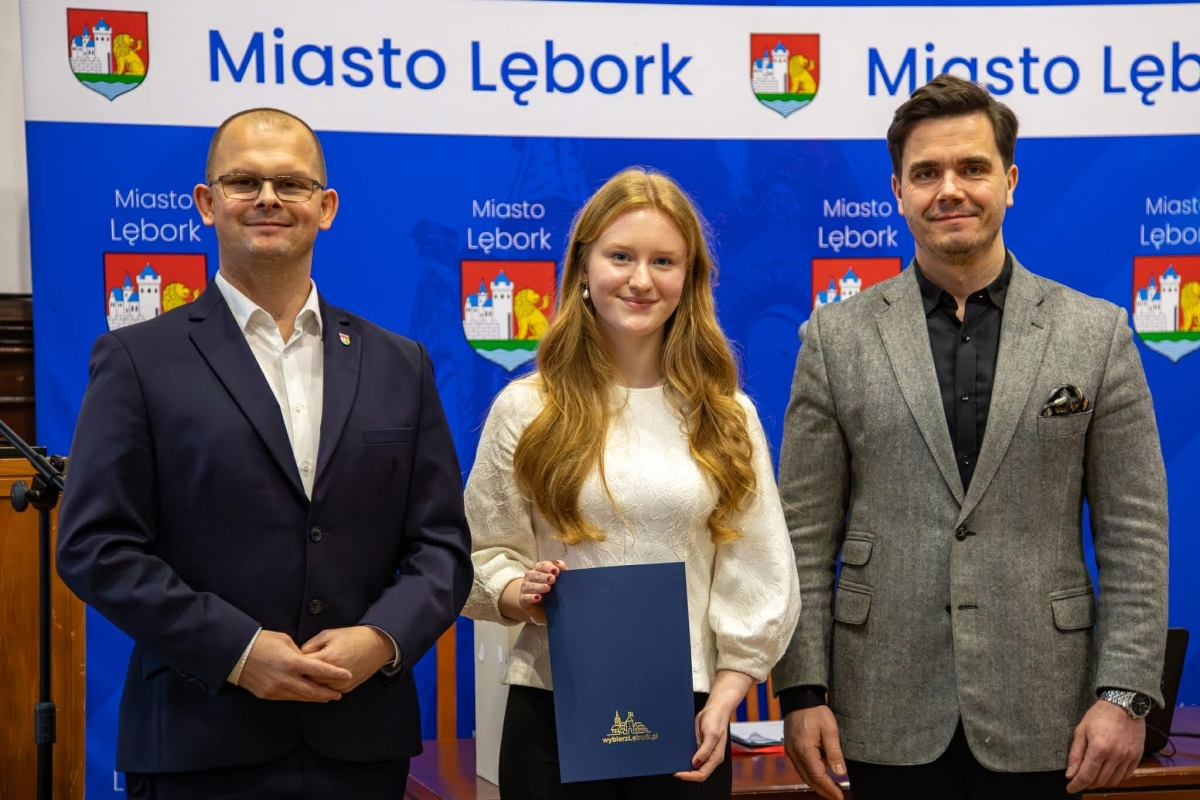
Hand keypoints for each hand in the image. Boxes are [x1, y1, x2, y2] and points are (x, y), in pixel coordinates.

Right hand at [236, 629, 352, 701]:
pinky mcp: (268, 695)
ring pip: (301, 697)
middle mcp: (286, 679)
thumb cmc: (262, 641)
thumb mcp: (285, 641)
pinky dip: (300, 697)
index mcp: (292, 662)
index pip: (320, 670)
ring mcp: (276, 689)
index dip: (336, 674)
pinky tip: (306, 696)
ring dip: (315, 697)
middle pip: (313, 690)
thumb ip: (300, 654)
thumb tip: (307, 662)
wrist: (236, 654)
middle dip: (328, 693)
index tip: (348, 676)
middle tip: (340, 694)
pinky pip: (288, 698)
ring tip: (326, 697)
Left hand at [300, 626, 396, 693]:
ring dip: (310, 684)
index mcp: (328, 658)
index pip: (302, 666)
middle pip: (308, 681)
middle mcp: (334, 675)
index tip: (290, 661)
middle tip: (293, 672)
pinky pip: (329, 690)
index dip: (295, 664)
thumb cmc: (352, 636)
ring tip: (303, 677)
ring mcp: (341, 684)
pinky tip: (317, 681)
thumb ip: (310, 645)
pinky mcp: (347, 689)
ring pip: (317, 689)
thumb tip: (298, 656)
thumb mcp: (328, 634)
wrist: (377, 644)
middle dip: (300, 676)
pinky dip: (322, 686)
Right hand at [499, 560, 564, 624]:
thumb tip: (558, 564)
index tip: (557, 571)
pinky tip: (538, 598)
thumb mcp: (559, 581)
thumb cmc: (552, 592)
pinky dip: (531, 597)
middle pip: (535, 574)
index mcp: (538, 570)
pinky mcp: (522, 600)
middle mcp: (530, 577)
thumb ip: (561, 570)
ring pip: (529, 585)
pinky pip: (525, 597)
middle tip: (552, 579)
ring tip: (547, 588)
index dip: (548, 567)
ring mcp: (525, 588)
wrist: (543, 609)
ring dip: (539, 586)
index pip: (542, 565)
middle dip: (544, 576)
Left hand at [675, 670, 752, 782]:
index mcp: (715, 757)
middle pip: (696, 772)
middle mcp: (709, 757)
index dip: (689, 776)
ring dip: (683, 766)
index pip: (702, 774)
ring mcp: (703, 752)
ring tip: (672, 763)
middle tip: (672, 769)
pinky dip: (682, 757)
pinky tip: (675, 754)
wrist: (714, 708)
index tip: (678, 773)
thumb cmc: (717, 720)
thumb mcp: (712, 734)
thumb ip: (705, 750)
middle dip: (684, 773)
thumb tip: (695, 764)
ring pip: (692, 765)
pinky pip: (690, 755)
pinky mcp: (698, 746)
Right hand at [783, 706, 845, 799]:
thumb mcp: (830, 730)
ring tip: (830, 790)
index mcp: (805, 750)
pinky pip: (800, 767)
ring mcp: (790, 751)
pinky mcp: (790, 748)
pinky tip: (819, 775)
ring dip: (816, 784)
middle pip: (809, 779)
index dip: (830, 789)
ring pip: (803, 775)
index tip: (840, 797)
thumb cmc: (815, 711)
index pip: (818, 776)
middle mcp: (795, 753)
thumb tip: (840, 772)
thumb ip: (835, 752)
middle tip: (836, 797)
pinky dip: (810, 774)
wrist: (800, 698)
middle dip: (823, 791)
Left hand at [1065, 699, 1145, 792]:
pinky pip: (1126, 775)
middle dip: (1088, 782)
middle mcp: (1116, 755)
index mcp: (1099, 748)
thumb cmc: (1099, 715)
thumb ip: (1075, 754)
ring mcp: (1129, 757)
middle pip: (1100, 780)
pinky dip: (1116, 777)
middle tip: (1080, 778)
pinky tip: (1108, 771)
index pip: (1086, 775)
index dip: (1076, 785)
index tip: (1070, 788)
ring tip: (1093, 775)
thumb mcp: (1081, 730)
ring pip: (1114, 781)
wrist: (1124, 704)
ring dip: (1102, 782)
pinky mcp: (1138, 756)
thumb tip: (1070, 774)